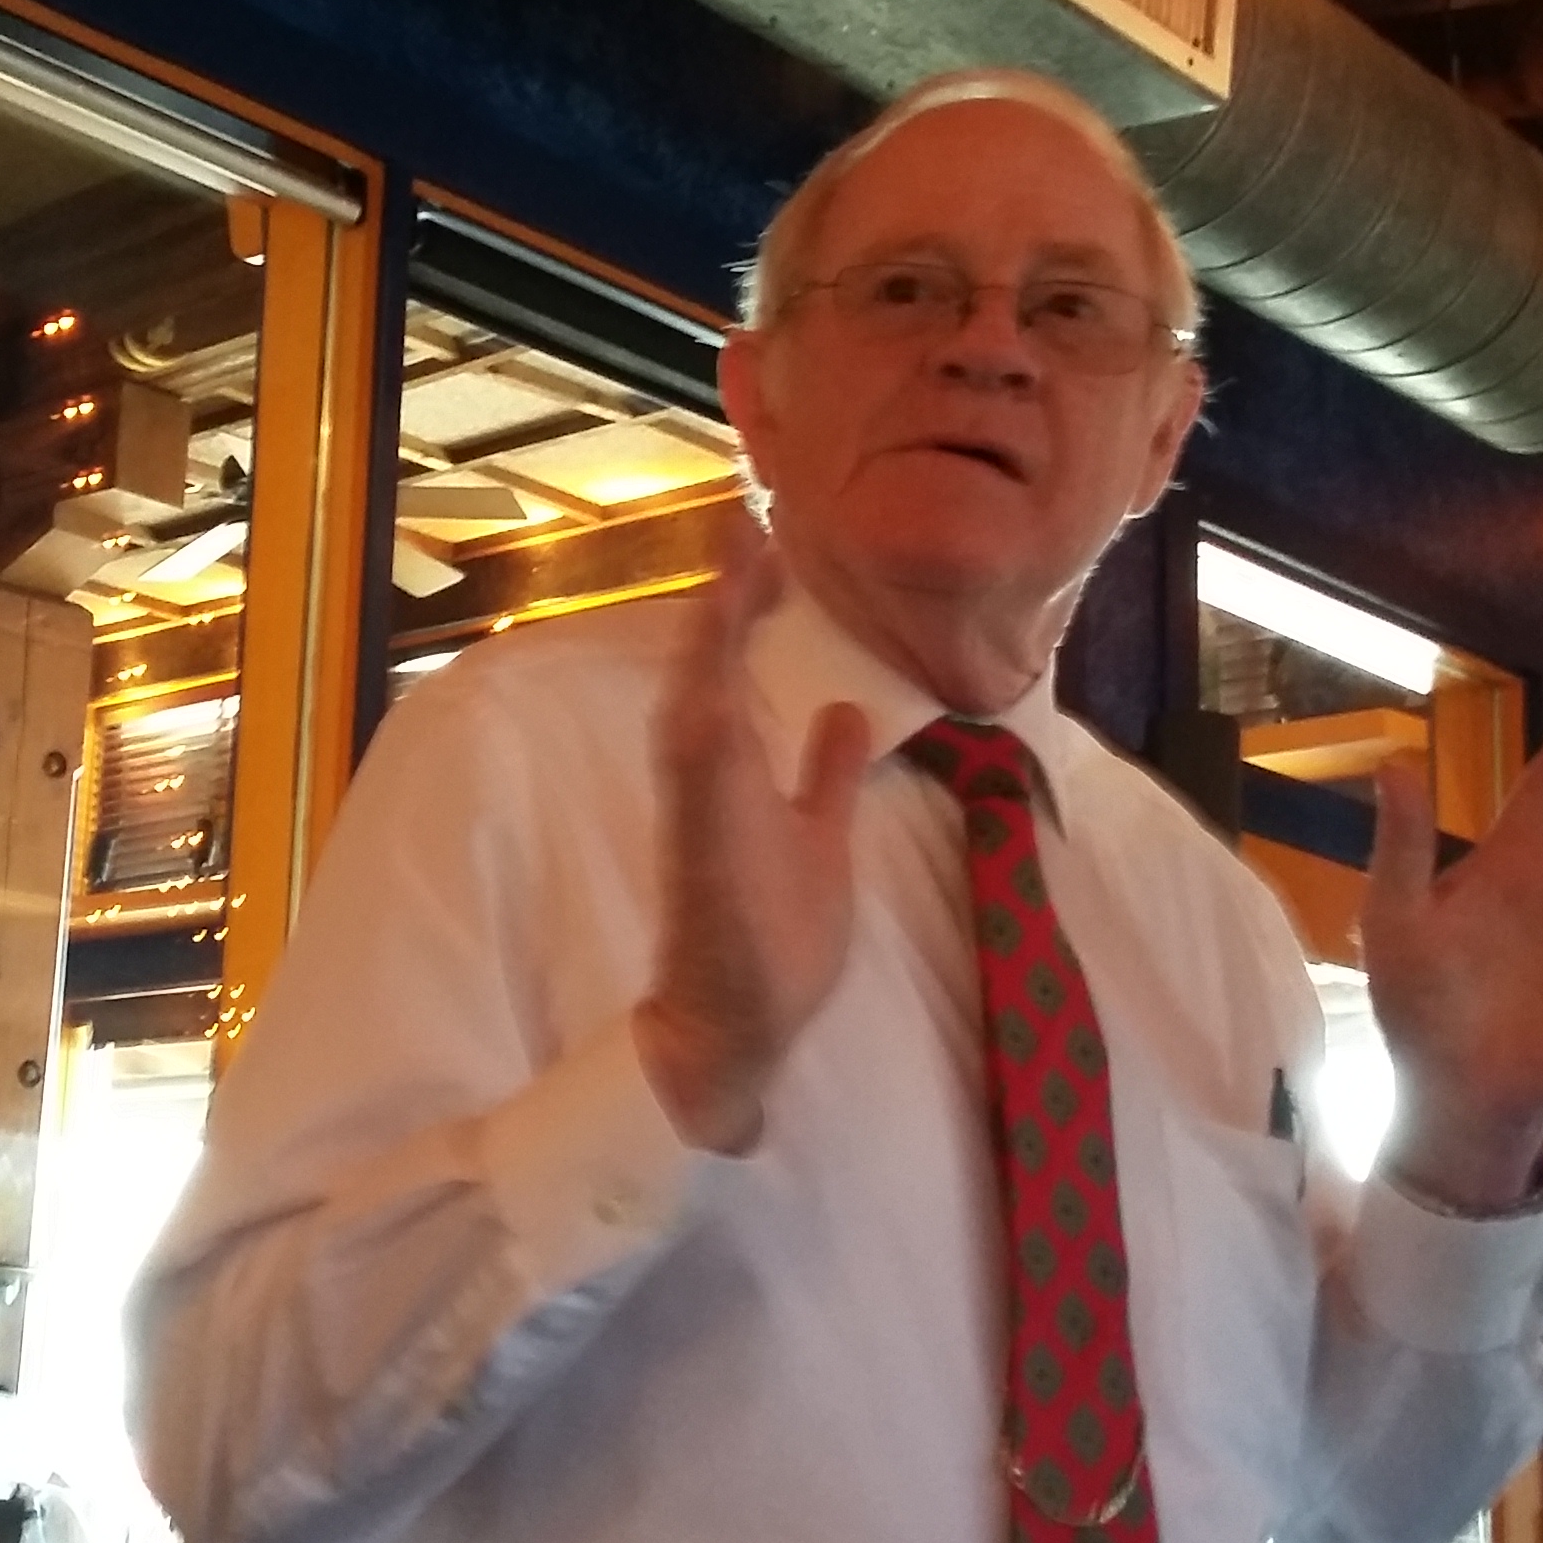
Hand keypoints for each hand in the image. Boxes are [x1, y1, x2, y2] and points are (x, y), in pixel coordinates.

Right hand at [633, 530, 871, 1155]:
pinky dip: (704, 695)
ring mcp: (699, 801)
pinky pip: (697, 748)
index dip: (747, 605)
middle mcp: (708, 774)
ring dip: (713, 623)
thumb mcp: (822, 838)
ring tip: (736, 553)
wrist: (739, 1027)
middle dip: (724, 592)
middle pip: (708, 664)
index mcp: (735, 771)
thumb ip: (827, 775)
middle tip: (744, 514)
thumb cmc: (772, 942)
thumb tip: (846, 710)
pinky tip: (716, 641)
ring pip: (697, 691)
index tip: (764, 539)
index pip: (737, 670)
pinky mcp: (699, 832)